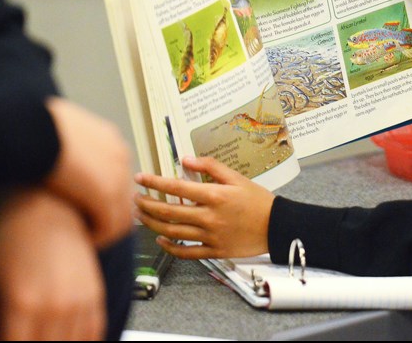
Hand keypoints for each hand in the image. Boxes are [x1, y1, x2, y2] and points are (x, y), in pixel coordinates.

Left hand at [0, 189, 106, 340]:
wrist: (47, 203)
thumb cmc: (10, 236)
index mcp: (24, 303)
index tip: (4, 340)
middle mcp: (56, 305)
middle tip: (20, 333)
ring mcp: (80, 300)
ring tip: (40, 334)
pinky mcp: (95, 293)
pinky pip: (94, 332)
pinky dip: (83, 342)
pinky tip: (67, 338)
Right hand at [44, 97, 132, 246]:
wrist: (29, 129)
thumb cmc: (31, 127)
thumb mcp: (56, 128)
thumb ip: (66, 141)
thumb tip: (52, 142)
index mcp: (109, 139)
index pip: (116, 172)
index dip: (101, 192)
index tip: (82, 204)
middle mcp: (120, 157)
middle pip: (124, 194)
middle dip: (106, 212)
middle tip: (87, 225)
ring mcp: (117, 176)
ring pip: (121, 214)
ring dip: (104, 228)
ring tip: (83, 236)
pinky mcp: (106, 196)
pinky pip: (109, 227)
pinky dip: (97, 236)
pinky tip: (80, 238)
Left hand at [134, 156, 273, 258]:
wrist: (277, 226)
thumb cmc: (258, 200)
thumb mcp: (237, 178)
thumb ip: (210, 167)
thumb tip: (186, 159)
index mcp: (213, 196)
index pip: (176, 187)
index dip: (154, 182)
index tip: (140, 178)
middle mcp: (208, 217)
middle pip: (168, 212)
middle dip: (147, 205)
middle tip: (135, 198)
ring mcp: (210, 236)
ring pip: (173, 232)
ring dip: (152, 224)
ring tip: (140, 216)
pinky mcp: (214, 251)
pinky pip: (187, 252)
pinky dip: (170, 247)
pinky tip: (161, 239)